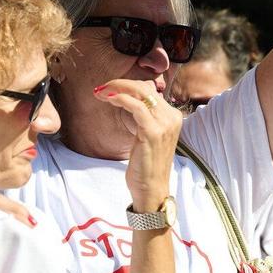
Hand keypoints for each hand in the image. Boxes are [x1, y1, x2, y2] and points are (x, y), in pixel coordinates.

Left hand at [95, 78, 183, 212]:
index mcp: (172, 116)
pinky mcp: (153, 132)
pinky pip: (137, 107)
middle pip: (145, 87)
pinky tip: (109, 99)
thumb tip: (130, 99)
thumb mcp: (147, 136)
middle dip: (120, 83)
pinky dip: (121, 99)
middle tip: (101, 88)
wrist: (152, 189)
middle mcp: (171, 117)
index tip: (108, 89)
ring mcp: (164, 124)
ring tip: (100, 92)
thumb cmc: (146, 165)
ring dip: (117, 88)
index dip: (128, 85)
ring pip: (141, 92)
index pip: (150, 89)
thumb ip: (144, 117)